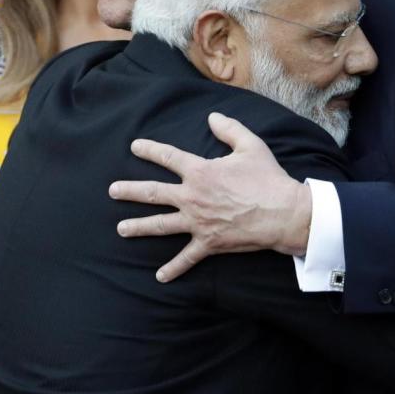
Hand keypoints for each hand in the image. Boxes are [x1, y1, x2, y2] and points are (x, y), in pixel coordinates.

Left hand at [109, 112, 312, 282]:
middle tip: (112, 191)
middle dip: (130, 191)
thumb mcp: (250, 146)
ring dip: (138, 227)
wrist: (283, 213)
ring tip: (121, 229)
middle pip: (153, 193)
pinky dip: (173, 268)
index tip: (135, 147)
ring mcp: (197, 222)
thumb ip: (229, 129)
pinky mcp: (208, 243)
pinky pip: (187, 258)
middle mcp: (192, 197)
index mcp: (200, 172)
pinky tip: (160, 276)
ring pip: (160, 225)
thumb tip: (212, 116)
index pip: (169, 158)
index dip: (150, 150)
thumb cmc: (268, 178)